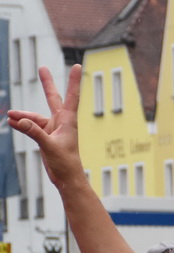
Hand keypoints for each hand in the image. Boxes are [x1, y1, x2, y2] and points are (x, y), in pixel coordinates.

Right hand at [7, 66, 83, 188]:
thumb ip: (34, 133)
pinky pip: (31, 126)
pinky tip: (12, 123)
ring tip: (10, 116)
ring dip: (22, 116)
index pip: (71, 97)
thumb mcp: (49, 146)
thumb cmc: (66, 164)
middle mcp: (61, 123)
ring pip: (35, 117)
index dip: (73, 81)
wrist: (67, 179)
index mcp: (68, 122)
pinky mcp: (45, 137)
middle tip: (42, 68)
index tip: (76, 65)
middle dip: (46, 83)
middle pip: (53, 98)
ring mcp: (53, 129)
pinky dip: (22, 124)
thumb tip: (19, 120)